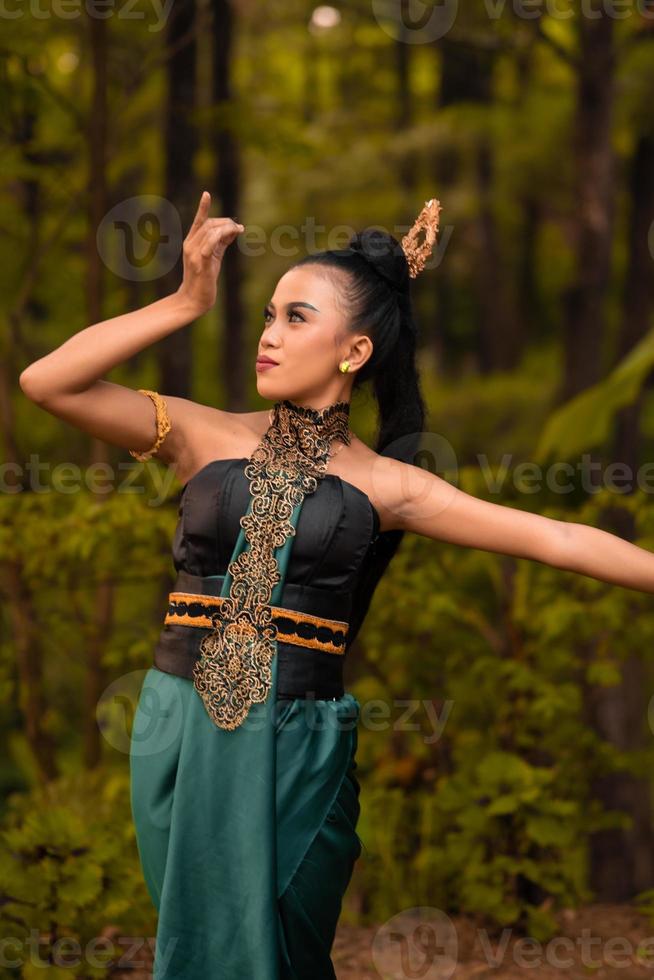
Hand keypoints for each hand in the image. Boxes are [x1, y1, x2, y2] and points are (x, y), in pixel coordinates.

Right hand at [176, 191, 243, 315]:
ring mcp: (193, 253)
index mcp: (191, 242)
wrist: (194, 299)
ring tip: (238, 231)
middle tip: (238, 228)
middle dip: (226, 223)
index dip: (202, 208)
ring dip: (228, 228)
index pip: (198, 221)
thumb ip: (221, 243)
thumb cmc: (204, 279)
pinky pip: (210, 244)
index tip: (206, 194)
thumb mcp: (213, 257)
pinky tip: (233, 233)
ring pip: (211, 231)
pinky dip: (222, 236)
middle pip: (209, 224)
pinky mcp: (201, 263)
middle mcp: (190, 245)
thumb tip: (233, 230)